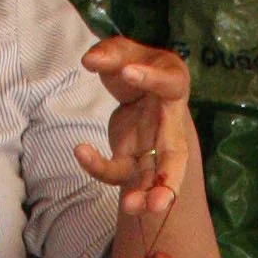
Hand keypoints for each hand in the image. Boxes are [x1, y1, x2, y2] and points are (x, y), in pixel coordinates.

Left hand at [78, 39, 194, 230]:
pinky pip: (118, 171)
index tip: (129, 71)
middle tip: (160, 202)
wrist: (137, 81)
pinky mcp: (131, 158)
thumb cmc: (137, 63)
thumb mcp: (123, 50)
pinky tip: (81, 152)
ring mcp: (152, 147)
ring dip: (145, 195)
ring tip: (131, 206)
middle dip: (171, 182)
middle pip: (176, 159)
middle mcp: (169, 124)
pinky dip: (100, 167)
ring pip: (154, 179)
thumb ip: (109, 52)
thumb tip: (90, 60)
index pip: (168, 84)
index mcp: (173, 86)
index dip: (151, 79)